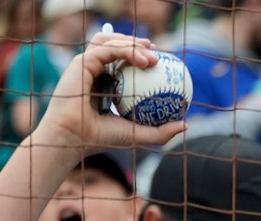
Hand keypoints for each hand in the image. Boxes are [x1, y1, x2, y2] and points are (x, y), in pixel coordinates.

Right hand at [30, 31, 185, 153]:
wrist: (75, 138)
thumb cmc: (102, 139)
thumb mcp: (138, 135)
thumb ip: (160, 132)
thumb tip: (185, 124)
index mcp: (102, 84)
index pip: (120, 63)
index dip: (138, 56)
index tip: (159, 62)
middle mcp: (93, 72)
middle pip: (113, 46)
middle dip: (135, 43)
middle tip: (157, 52)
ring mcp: (86, 65)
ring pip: (109, 42)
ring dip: (132, 44)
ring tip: (153, 55)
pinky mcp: (81, 62)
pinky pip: (107, 49)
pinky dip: (126, 50)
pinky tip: (144, 61)